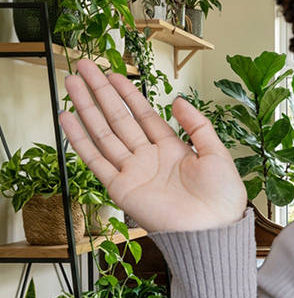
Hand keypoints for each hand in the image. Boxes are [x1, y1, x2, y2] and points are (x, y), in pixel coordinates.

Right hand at [59, 59, 246, 232]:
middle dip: (101, 92)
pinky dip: (80, 140)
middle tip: (84, 67)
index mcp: (172, 149)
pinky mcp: (121, 188)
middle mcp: (149, 158)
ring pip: (104, 133)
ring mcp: (133, 172)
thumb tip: (178, 100)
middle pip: (119, 118)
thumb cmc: (222, 198)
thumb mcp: (216, 153)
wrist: (213, 230)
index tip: (113, 74)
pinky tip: (68, 119)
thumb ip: (197, 125)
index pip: (143, 115)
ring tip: (71, 83)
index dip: (127, 94)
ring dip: (86, 108)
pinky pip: (96, 160)